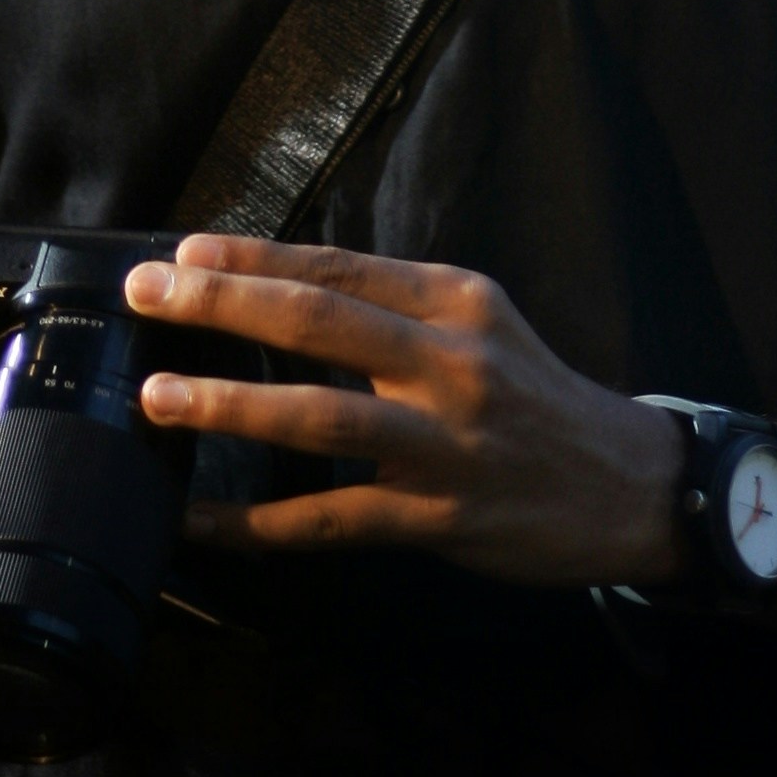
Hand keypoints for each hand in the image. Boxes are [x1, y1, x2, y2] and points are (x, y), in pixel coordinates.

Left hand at [124, 237, 681, 588]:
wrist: (628, 485)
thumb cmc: (534, 399)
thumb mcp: (480, 326)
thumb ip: (394, 307)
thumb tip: (279, 288)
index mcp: (455, 301)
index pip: (337, 267)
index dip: (251, 258)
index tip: (182, 253)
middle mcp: (452, 362)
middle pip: (319, 322)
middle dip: (221, 304)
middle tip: (148, 295)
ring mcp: (446, 443)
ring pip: (321, 417)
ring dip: (230, 406)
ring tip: (158, 398)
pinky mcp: (440, 516)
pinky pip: (332, 519)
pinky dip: (258, 523)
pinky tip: (200, 520)